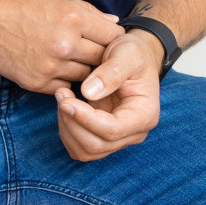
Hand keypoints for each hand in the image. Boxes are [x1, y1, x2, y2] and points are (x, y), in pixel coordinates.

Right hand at [0, 0, 126, 94]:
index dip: (112, 36)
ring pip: (85, 75)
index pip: (112, 35)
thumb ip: (87, 11)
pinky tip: (54, 65)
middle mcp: (65, 44)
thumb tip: (113, 21)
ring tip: (71, 56)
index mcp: (73, 17)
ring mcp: (50, 66)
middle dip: (100, 54)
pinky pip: (63, 86)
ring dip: (82, 68)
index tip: (107, 37)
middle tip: (92, 49)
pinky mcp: (36, 82)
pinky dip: (63, 78)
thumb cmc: (17, 0)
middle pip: (101, 58)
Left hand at [54, 31, 161, 161]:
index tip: (66, 100)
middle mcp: (134, 132)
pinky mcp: (104, 136)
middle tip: (61, 94)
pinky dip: (68, 131)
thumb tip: (88, 93)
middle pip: (97, 145)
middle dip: (72, 122)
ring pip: (86, 151)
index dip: (85, 118)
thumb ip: (111, 72)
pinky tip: (66, 107)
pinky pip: (81, 147)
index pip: (112, 130)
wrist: (135, 57)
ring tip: (62, 98)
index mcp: (144, 115)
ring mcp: (119, 137)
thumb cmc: (134, 53)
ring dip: (67, 128)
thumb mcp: (127, 54)